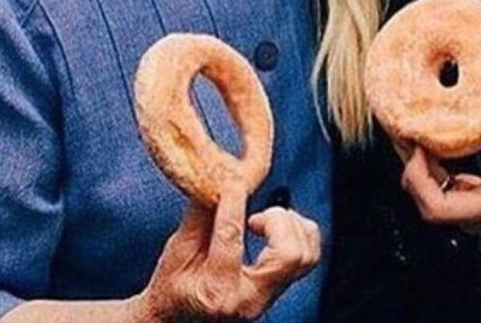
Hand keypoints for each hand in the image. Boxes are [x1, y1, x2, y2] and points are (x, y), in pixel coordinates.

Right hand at [133, 181, 320, 320]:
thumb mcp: (178, 248)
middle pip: (289, 254)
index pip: (232, 239)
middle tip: (254, 218)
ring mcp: (268, 298)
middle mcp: (249, 301)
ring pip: (305, 255)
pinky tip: (272, 229)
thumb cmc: (173, 285)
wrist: (177, 318)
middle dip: (277, 221)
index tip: (232, 181)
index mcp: (216, 292)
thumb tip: (219, 173)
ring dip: (289, 226)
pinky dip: (297, 233)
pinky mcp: (279, 290)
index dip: (232, 202)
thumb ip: (200, 211)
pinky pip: (308, 256)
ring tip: (262, 222)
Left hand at [399, 81, 480, 237]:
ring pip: (430, 191)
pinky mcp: (479, 199)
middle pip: (423, 197)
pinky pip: (443, 184)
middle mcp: (477, 213)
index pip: (435, 207)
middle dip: (407, 161)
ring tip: (407, 124)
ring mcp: (476, 208)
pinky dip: (431, 163)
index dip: (417, 177)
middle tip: (399, 121)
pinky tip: (431, 135)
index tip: (415, 142)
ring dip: (416, 161)